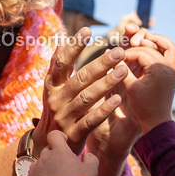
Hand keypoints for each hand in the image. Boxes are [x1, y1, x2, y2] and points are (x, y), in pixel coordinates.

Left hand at [18, 131, 98, 175]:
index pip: (54, 135)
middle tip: (62, 171)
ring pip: (36, 166)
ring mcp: (33, 171)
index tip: (63, 143)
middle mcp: (44, 158)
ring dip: (43, 171)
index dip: (58, 137)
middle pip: (46, 152)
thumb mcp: (92, 170)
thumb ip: (91, 158)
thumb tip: (87, 155)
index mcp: (59, 151)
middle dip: (53, 158)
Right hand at [39, 27, 126, 154]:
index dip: (73, 46)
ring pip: (87, 97)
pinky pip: (91, 119)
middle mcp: (56, 100)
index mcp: (51, 86)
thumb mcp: (54, 89)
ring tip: (123, 70)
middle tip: (119, 52)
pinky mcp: (74, 133)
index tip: (87, 30)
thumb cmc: (58, 109)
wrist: (50, 145)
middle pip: (79, 78)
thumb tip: (62, 41)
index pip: (61, 62)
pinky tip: (118, 99)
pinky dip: (104, 109)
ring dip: (106, 83)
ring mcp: (65, 117)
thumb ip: (59, 68)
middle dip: (100, 64)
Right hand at [120, 23, 174, 133]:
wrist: (157, 122)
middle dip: (139, 44)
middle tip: (128, 44)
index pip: (141, 52)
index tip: (117, 57)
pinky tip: (154, 50)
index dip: (127, 53)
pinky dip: (165, 50)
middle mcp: (169, 67)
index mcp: (159, 68)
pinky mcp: (173, 75)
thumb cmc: (143, 107)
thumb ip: (121, 69)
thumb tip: (111, 54)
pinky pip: (173, 56)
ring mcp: (173, 70)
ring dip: (158, 41)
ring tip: (145, 38)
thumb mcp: (130, 87)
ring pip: (169, 47)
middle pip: (154, 47)